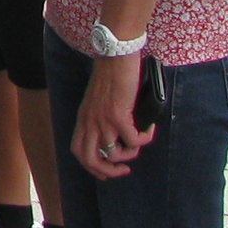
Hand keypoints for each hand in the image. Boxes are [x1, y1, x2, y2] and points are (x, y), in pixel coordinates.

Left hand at [72, 54, 154, 180]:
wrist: (114, 56)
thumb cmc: (109, 74)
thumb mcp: (97, 100)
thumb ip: (100, 116)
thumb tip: (116, 134)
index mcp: (83, 119)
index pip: (78, 151)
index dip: (91, 167)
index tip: (106, 172)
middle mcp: (89, 122)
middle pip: (91, 160)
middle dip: (108, 171)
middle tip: (123, 169)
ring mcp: (102, 120)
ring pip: (114, 154)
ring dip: (130, 154)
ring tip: (139, 143)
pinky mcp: (118, 116)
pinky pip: (133, 140)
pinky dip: (144, 138)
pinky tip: (149, 129)